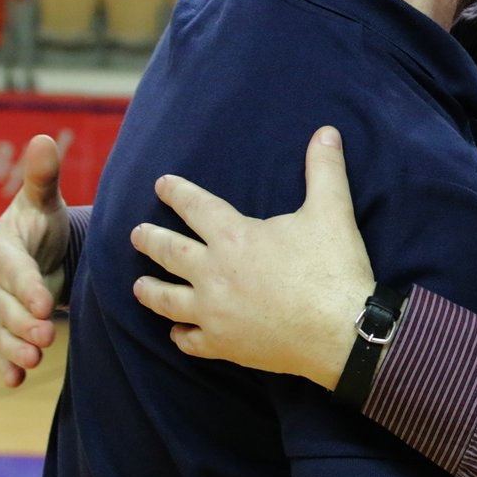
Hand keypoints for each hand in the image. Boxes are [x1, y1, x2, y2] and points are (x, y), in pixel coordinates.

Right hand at [0, 135, 69, 386]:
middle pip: (6, 307)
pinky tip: (15, 380)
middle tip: (46, 339)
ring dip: (16, 348)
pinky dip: (7, 364)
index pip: (14, 271)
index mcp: (5, 250)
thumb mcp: (43, 201)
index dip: (27, 287)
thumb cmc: (42, 220)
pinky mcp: (6, 325)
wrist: (37, 245)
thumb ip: (43, 177)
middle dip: (23, 324)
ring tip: (35, 361)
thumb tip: (43, 139)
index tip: (45, 303)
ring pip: (2, 330)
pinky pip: (2, 347)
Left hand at [131, 125, 374, 388]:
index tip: (161, 184)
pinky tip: (177, 332)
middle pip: (169, 252)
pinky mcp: (223, 344)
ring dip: (150, 290)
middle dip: (149, 240)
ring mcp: (214, 312)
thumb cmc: (333, 268)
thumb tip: (327, 131)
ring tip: (139, 285)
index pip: (196, 207)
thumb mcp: (332, 211)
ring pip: (167, 300)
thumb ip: (324, 169)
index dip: (177, 192)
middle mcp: (213, 273)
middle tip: (136, 234)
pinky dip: (180, 335)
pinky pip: (189, 339)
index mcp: (235, 237)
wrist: (340, 332)